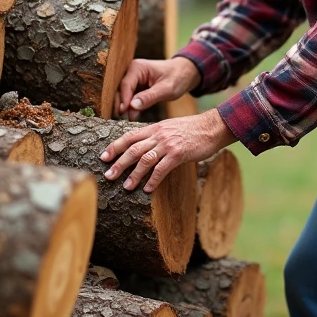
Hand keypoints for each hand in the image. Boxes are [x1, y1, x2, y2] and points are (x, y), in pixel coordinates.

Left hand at [100, 110, 236, 191]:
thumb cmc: (193, 129)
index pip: (129, 136)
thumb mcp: (170, 127)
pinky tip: (148, 189)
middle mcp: (158, 135)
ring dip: (134, 175)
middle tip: (108, 176)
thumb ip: (156, 136)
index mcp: (155, 128)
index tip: (103, 157)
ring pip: (145, 160)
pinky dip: (153, 180)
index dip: (114, 146)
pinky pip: (162, 169)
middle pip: (133, 149)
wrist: (213, 126)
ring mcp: (168, 144)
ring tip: (126, 187)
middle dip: (118, 163)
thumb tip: (144, 147)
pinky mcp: (178, 154)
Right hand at [115, 57, 201, 119]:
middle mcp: (132, 71)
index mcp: (137, 67)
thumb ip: (149, 97)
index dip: (123, 100)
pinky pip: (129, 98)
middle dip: (121, 104)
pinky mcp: (136, 86)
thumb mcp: (167, 89)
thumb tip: (131, 106)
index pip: (125, 85)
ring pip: (123, 95)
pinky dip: (130, 107)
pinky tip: (133, 116)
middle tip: (123, 119)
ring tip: (128, 119)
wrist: (186, 73)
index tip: (122, 113)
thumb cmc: (178, 78)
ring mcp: (133, 79)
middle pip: (120, 90)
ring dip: (125, 107)